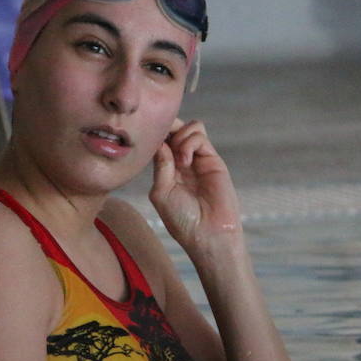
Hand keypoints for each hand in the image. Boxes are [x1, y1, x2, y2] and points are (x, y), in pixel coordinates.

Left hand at [149, 118, 241, 253]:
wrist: (207, 234)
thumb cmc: (182, 220)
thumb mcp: (161, 192)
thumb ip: (161, 165)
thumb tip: (160, 142)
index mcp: (168, 169)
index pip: (162, 141)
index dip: (156, 134)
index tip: (147, 137)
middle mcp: (183, 161)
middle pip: (176, 129)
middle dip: (168, 126)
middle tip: (162, 138)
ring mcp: (199, 159)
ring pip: (190, 127)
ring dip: (180, 135)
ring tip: (179, 158)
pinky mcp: (213, 160)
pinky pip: (200, 137)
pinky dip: (189, 142)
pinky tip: (186, 162)